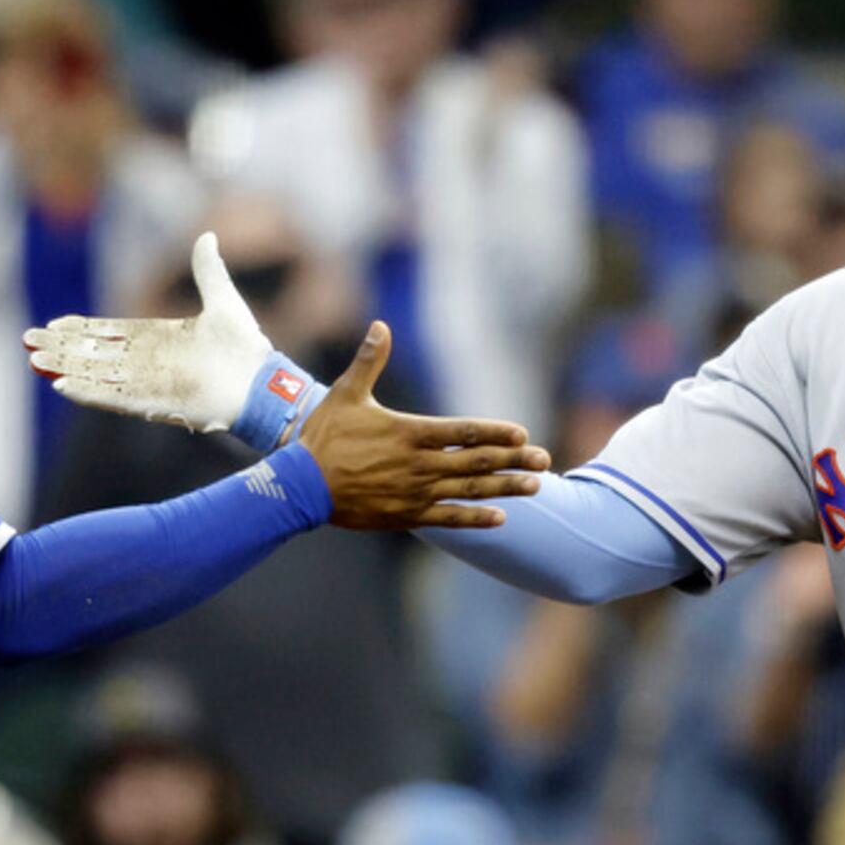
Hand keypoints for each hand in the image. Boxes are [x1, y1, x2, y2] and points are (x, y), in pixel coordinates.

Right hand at [26, 234, 279, 434]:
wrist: (265, 386)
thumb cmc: (248, 351)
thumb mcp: (223, 301)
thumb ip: (208, 271)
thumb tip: (206, 236)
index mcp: (160, 339)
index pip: (111, 332)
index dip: (83, 329)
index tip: (56, 323)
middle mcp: (149, 362)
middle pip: (96, 353)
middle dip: (63, 348)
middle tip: (29, 342)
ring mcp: (150, 383)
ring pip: (97, 374)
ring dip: (66, 367)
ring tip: (36, 362)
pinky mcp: (156, 403)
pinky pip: (114, 397)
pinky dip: (88, 392)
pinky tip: (62, 386)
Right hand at [295, 323, 547, 529]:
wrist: (300, 486)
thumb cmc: (323, 437)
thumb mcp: (346, 394)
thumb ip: (370, 361)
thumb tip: (381, 325)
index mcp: (409, 433)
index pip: (462, 432)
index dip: (495, 433)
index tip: (522, 433)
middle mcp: (418, 465)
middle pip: (475, 463)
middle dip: (513, 460)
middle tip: (545, 459)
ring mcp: (414, 493)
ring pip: (469, 491)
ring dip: (504, 488)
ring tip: (535, 486)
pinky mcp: (406, 515)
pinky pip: (448, 519)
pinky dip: (475, 519)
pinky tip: (501, 518)